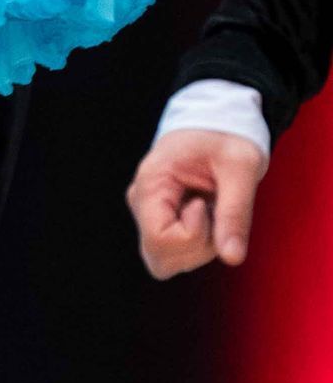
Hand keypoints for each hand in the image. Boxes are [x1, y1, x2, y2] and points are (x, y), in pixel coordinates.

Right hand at [126, 127, 265, 276]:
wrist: (216, 119)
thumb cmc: (226, 135)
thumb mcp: (241, 167)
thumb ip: (236, 214)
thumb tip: (233, 258)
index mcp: (152, 183)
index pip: (160, 239)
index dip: (194, 235)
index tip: (206, 204)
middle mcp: (141, 202)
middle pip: (160, 259)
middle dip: (197, 248)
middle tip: (214, 211)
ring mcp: (147, 214)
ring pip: (167, 262)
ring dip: (199, 248)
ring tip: (212, 210)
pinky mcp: (158, 221)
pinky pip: (174, 253)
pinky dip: (197, 244)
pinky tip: (206, 215)